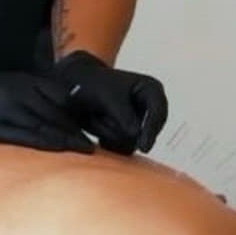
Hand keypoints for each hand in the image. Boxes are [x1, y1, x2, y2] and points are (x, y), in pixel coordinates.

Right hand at [0, 71, 94, 152]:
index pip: (59, 96)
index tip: (92, 126)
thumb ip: (33, 95)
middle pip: (56, 112)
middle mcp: (16, 93)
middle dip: (77, 129)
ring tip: (85, 151)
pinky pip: (26, 138)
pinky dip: (46, 144)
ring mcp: (5, 110)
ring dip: (68, 139)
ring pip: (45, 125)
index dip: (78, 114)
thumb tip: (63, 113)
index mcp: (22, 81)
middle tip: (94, 145)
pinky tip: (60, 151)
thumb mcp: (8, 85)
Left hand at [51, 50, 168, 154]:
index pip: (158, 113)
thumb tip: (135, 134)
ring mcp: (142, 123)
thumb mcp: (108, 96)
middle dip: (120, 128)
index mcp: (152, 90)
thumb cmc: (94, 86)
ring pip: (134, 142)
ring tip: (96, 115)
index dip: (151, 130)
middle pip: (146, 132)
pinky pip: (124, 148)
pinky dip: (108, 140)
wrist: (77, 88)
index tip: (144, 148)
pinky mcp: (131, 136)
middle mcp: (151, 107)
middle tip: (97, 116)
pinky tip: (97, 124)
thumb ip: (123, 115)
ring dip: (110, 133)